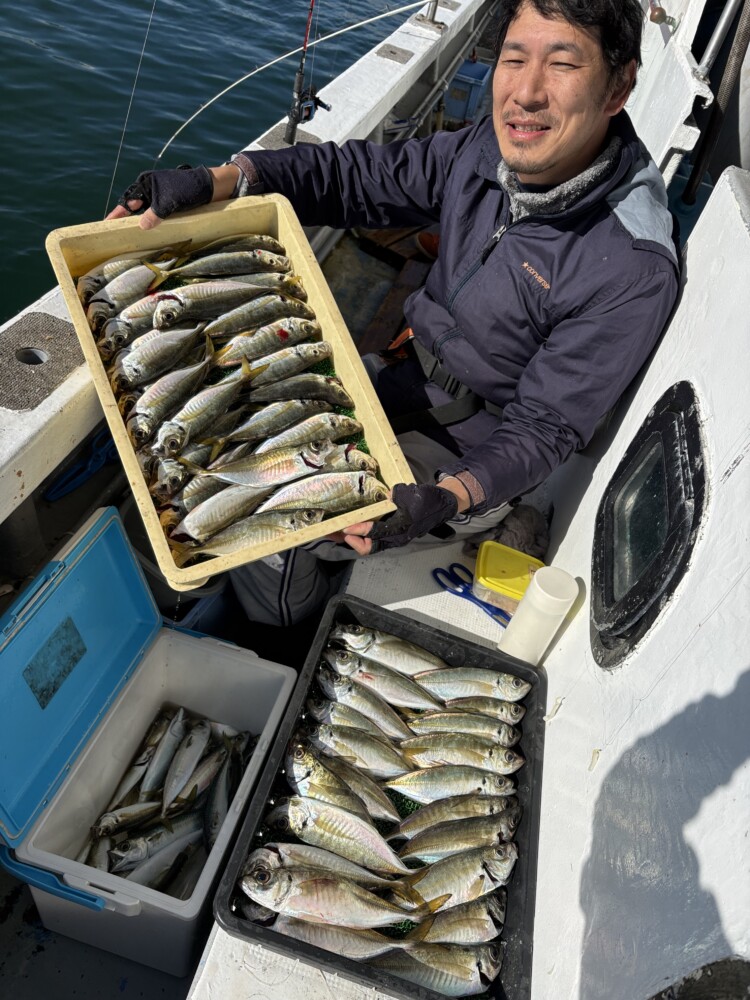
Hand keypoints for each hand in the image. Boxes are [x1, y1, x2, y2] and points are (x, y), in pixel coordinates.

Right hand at [105, 164, 239, 229]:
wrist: (211, 187)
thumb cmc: (188, 190)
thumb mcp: (169, 203)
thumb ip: (154, 214)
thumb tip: (141, 226)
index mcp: (146, 184)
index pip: (128, 201)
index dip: (117, 213)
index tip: (107, 224)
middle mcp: (151, 190)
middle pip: (135, 208)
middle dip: (127, 220)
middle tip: (118, 235)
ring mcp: (161, 198)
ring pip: (146, 214)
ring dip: (142, 225)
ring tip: (133, 238)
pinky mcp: (171, 206)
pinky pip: (158, 217)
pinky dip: (154, 226)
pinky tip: (152, 235)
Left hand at [329, 483, 462, 555]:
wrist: (440, 506)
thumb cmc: (425, 498)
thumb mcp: (408, 493)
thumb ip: (392, 496)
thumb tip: (381, 498)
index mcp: (401, 526)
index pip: (376, 532)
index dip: (359, 530)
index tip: (346, 526)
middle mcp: (396, 537)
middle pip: (369, 547)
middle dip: (351, 541)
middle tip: (336, 533)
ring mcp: (394, 539)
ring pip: (370, 547)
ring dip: (353, 541)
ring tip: (337, 534)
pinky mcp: (393, 538)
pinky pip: (374, 542)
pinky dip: (361, 538)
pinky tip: (350, 531)